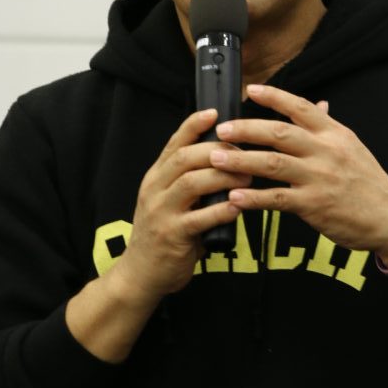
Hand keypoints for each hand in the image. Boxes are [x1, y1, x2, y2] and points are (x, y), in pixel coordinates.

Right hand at [115, 108, 251, 300]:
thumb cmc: (164, 234)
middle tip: (245, 154)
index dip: (194, 125)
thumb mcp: (170, 201)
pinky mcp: (171, 236)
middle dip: (218, 151)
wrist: (140, 274)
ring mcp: (161, 212)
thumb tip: (226, 160)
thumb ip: (190, 181)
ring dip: (223, 178)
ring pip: (192, 183)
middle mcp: (155, 190)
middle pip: (185, 158)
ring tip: (247, 179)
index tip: (215, 113)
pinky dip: (221, 210)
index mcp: (156, 177)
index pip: (175, 143)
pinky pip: (198, 218)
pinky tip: (238, 207)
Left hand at [210, 84, 387, 262]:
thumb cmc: (369, 184)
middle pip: (279, 132)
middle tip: (221, 129)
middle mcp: (326, 151)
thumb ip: (329, 127)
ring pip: (272, 163)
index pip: (301, 107)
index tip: (251, 90)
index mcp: (335, 134)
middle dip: (246, 129)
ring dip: (240, 160)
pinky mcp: (314, 206)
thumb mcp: (352, 148)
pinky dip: (253, 197)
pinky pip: (277, 198)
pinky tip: (234, 196)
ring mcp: (320, 178)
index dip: (274, 97)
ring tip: (216, 158)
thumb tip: (317, 104)